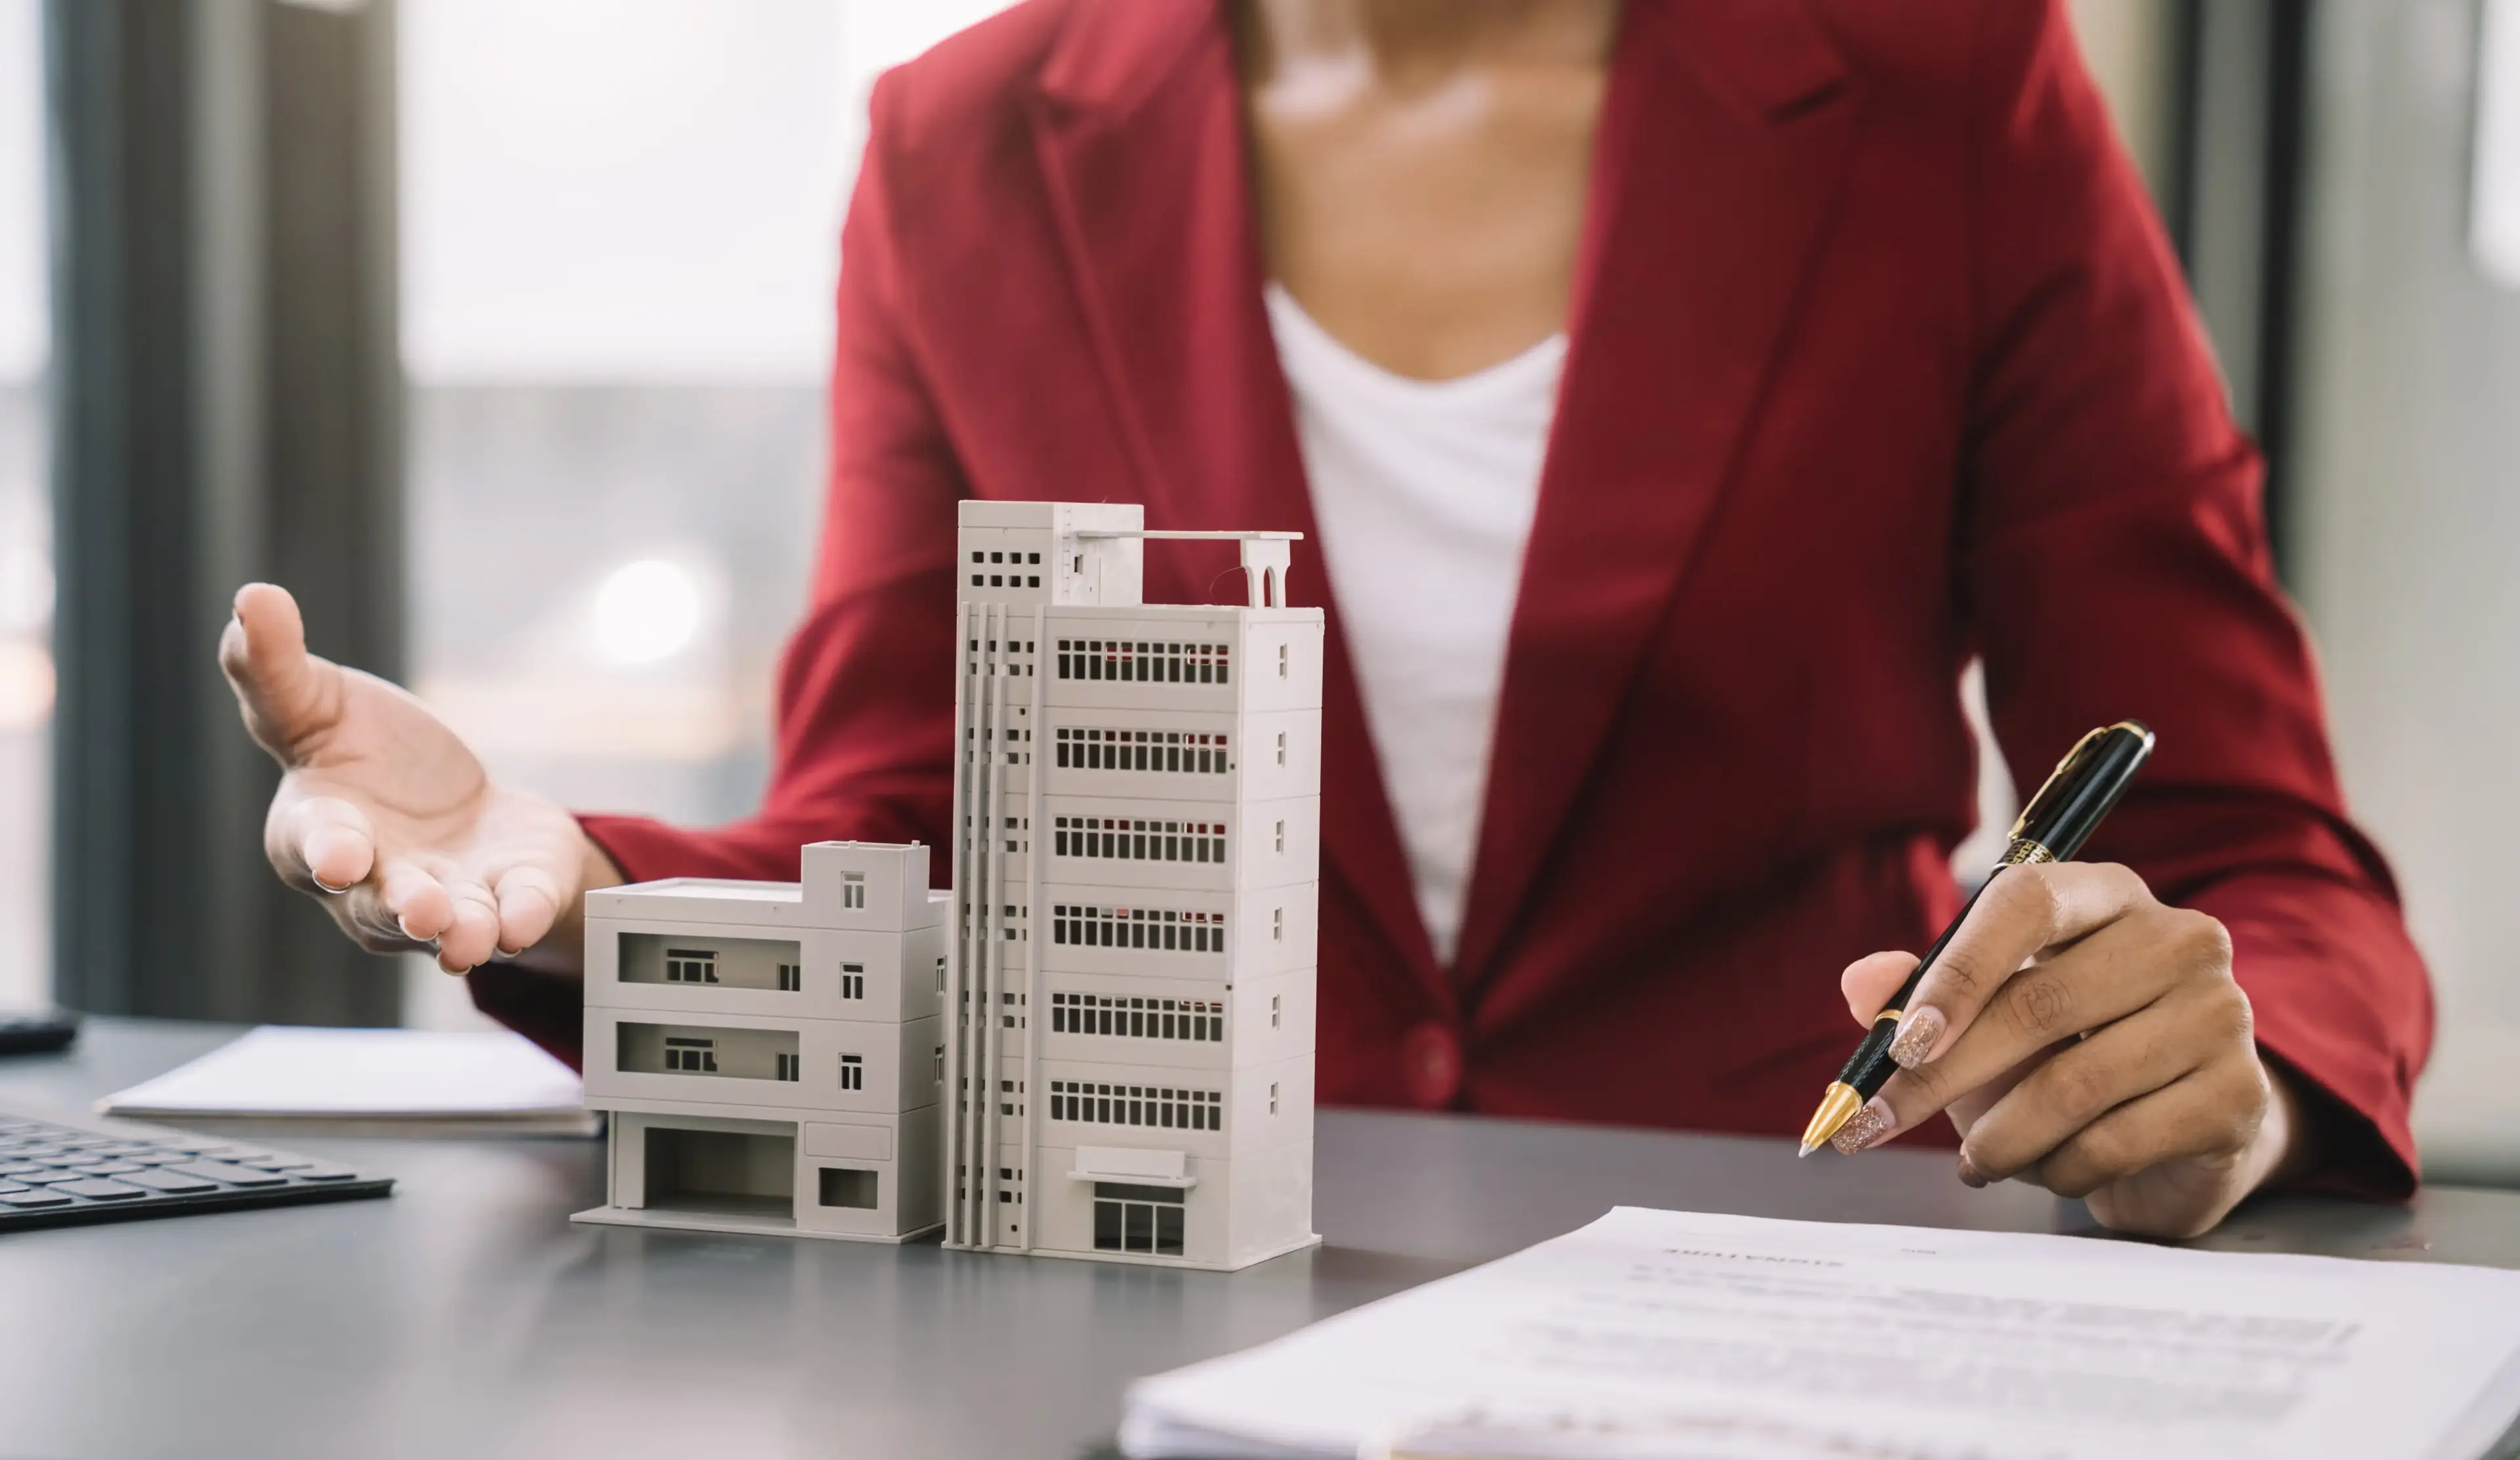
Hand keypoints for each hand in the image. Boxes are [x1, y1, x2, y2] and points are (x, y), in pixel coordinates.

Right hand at [218, 583, 618, 974]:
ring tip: (473, 935)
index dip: (327, 850)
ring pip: (448, 926)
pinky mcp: (511, 894)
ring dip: (461, 931)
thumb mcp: (316, 702)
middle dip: (403, 906)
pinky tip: (524, 918)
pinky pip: (516, 912)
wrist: (457, 802)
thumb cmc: (366, 755)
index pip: (315, 844)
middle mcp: (377, 883)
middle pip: (382, 903)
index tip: (340, 857)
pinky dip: (521, 916)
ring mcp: (448, 897)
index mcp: (319, 832)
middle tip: (424, 909)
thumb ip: (273, 666)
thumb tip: (250, 596)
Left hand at [1833, 862, 2308, 1238]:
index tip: (1899, 1042)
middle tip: (1878, 1123)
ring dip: (2000, 1137)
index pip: (2026, 900)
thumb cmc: (2071, 1057)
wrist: (2184, 1132)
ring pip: (2073, 1085)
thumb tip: (1861, 984)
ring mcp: (2222, 1014)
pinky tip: (2047, 1171)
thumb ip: (1919, 995)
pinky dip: (2058, 1170)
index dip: (1957, 972)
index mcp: (2108, 894)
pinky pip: (2116, 1142)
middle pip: (2039, 1003)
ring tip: (1978, 1158)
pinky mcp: (2240, 1095)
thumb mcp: (1988, 1018)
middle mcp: (2179, 938)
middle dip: (1941, 1078)